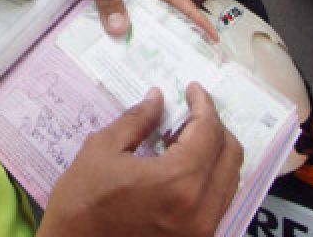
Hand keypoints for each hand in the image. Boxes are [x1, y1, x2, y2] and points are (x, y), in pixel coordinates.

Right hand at [40, 84, 242, 236]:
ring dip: (214, 151)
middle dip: (213, 125)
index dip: (203, 104)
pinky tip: (183, 165)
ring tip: (185, 137)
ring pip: (229, 179)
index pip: (208, 132)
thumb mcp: (103, 150)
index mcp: (177, 182)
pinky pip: (218, 200)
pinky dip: (209, 176)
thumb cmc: (82, 202)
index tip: (192, 89)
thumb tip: (158, 98)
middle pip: (230, 154)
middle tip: (190, 111)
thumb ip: (138, 120)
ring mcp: (201, 229)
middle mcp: (200, 209)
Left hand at [57, 0, 217, 41]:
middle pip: (167, 8)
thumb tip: (121, 29)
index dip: (195, 16)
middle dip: (182, 30)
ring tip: (169, 58)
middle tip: (195, 56)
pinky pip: (130, 14)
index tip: (212, 35)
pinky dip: (135, 28)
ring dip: (156, 32)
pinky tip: (135, 46)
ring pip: (149, 14)